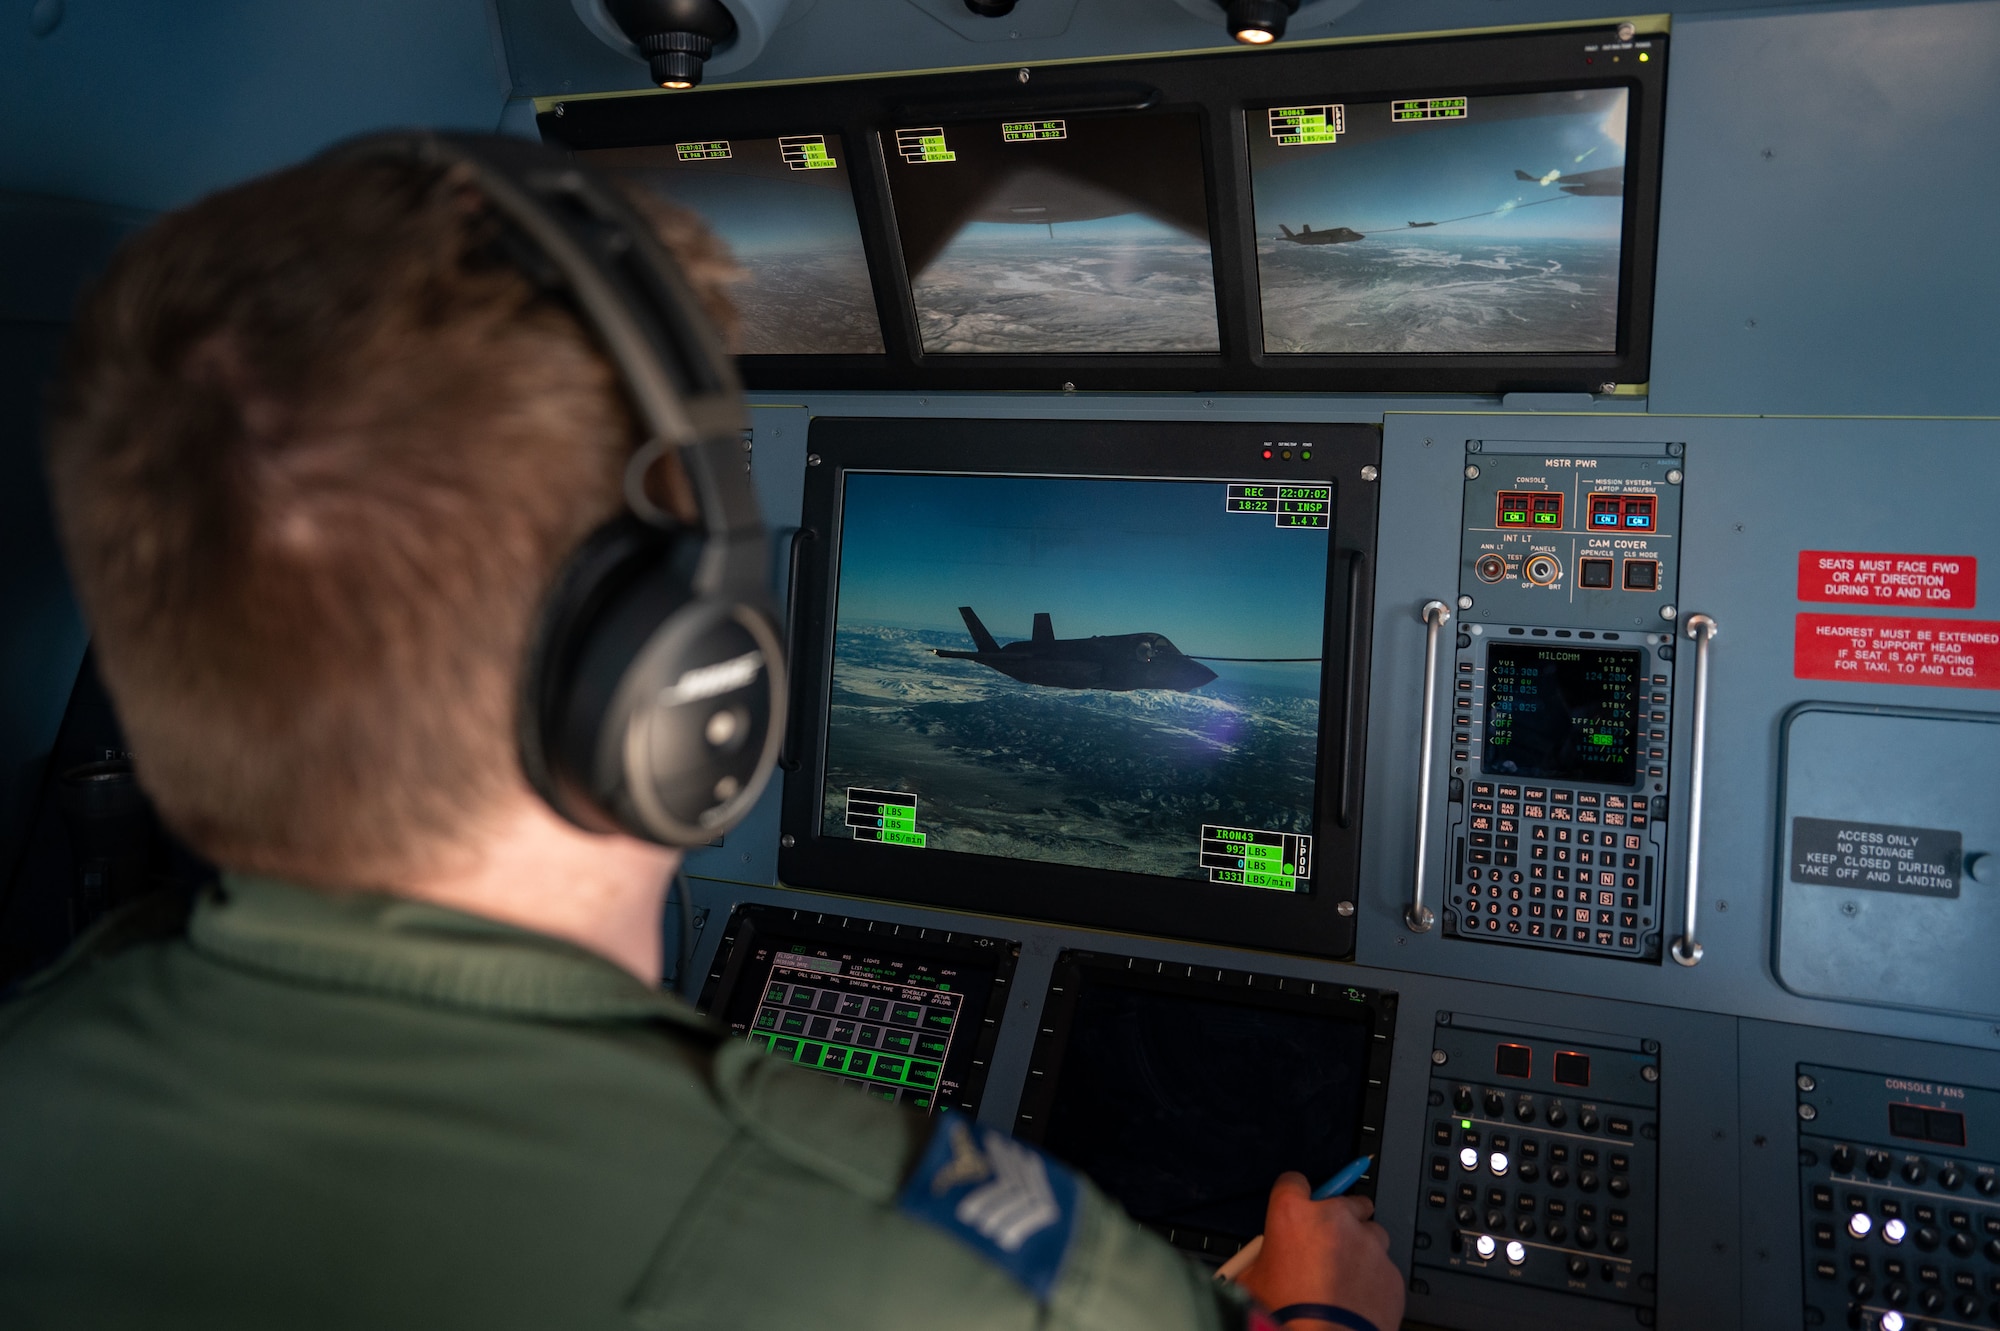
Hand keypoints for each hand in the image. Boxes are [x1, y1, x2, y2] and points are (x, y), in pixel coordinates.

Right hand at [1232, 1173, 1404, 1330]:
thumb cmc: (1285, 1315)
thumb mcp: (1253, 1281)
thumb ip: (1263, 1258)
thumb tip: (1263, 1262)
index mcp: (1293, 1214)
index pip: (1293, 1181)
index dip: (1294, 1196)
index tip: (1298, 1207)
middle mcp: (1334, 1219)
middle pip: (1346, 1199)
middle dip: (1340, 1217)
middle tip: (1328, 1243)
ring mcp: (1368, 1244)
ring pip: (1371, 1233)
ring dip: (1360, 1248)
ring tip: (1344, 1278)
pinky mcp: (1391, 1272)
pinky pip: (1383, 1267)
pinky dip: (1373, 1279)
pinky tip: (1357, 1299)